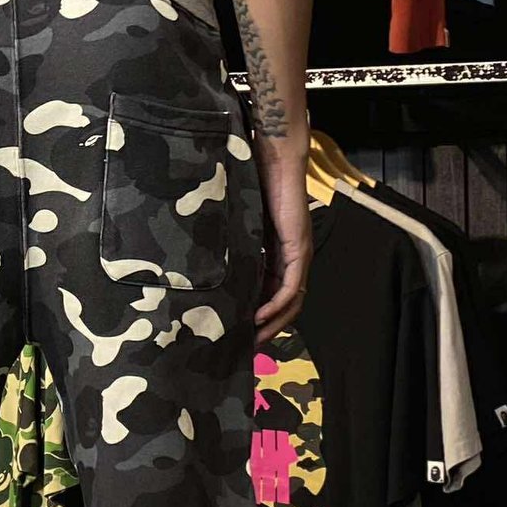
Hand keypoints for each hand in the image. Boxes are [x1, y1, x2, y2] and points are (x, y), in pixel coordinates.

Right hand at [253, 136, 313, 345]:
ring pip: (292, 301)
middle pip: (287, 306)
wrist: (273, 159)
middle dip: (267, 329)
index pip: (273, 295)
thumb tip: (207, 265)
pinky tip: (259, 317)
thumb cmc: (254, 184)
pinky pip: (290, 286)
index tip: (239, 333)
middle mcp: (293, 259)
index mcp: (278, 255)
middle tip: (245, 348)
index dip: (260, 318)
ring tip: (252, 339)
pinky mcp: (298, 248)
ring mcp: (299, 255)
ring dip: (273, 323)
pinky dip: (276, 305)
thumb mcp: (238, 225)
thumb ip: (232, 246)